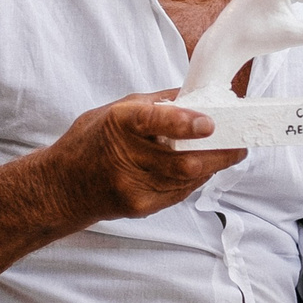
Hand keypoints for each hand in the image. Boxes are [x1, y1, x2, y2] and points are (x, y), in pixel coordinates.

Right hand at [52, 91, 246, 221]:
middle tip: (241, 144)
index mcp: (118, 123)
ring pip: (186, 181)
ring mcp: (132, 186)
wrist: (61, 187)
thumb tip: (198, 96)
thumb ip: (157, 104)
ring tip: (226, 153)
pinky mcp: (140, 206)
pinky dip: (195, 179)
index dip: (184, 123)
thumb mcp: (115, 109)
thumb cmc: (91, 141)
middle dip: (220, 155)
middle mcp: (125, 157)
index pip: (154, 122)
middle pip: (183, 163)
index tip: (210, 123)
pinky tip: (201, 168)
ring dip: (212, 167)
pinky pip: (179, 193)